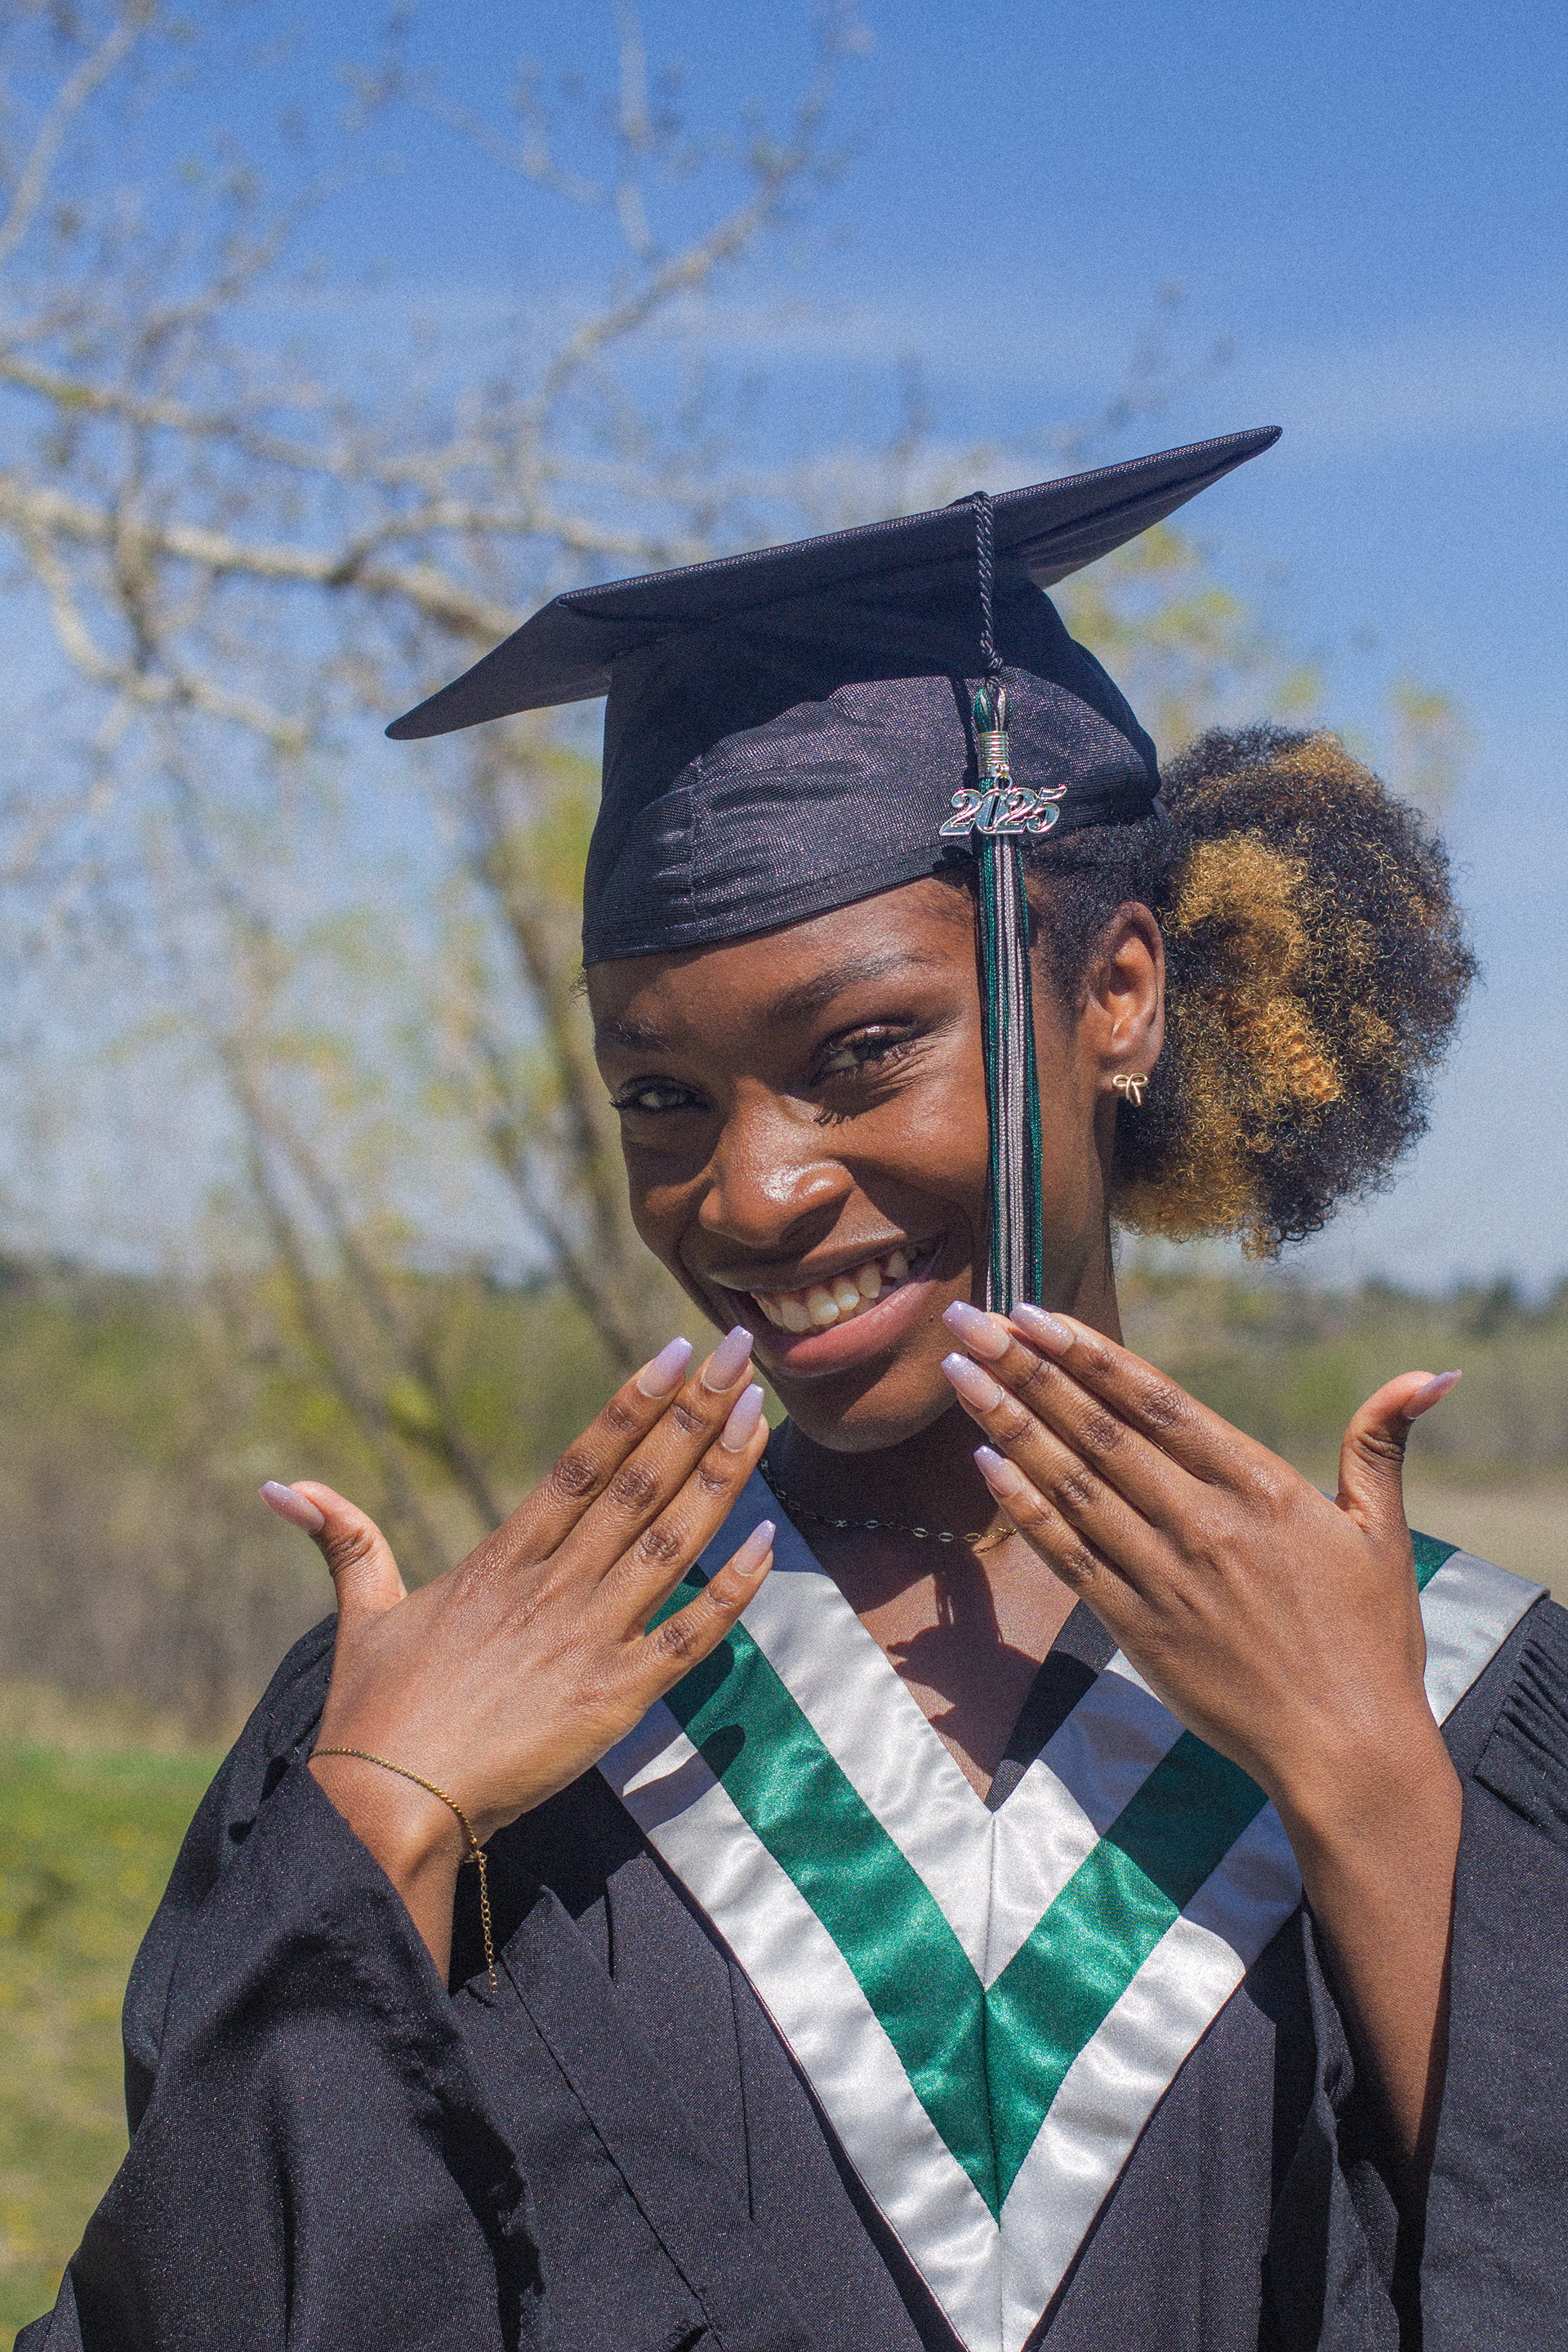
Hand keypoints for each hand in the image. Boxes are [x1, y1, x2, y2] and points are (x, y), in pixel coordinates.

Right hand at [261, 1325, 773, 1974]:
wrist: (389, 1807)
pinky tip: (768, 1541)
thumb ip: (345, 1539)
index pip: (582, 1462)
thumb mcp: (361, 1614)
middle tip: (743, 1355)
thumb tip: (281, 1487)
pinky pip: (689, 1636)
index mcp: (502, 1559)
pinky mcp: (615, 1699)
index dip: (633, 1403)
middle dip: (695, 1413)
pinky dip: (732, 1590)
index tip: (678, 1352)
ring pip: (670, 1541)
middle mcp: (553, 1586)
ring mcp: (589, 1639)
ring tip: (758, 1416)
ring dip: (720, 1476)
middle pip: (639, 1484)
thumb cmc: (373, 1716)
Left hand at [938, 1299, 1463, 2184]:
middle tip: (967, 1321)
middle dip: (1024, 1369)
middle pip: (1096, 1430)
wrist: (1347, 1751)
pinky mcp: (1137, 1628)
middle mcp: (1203, 1521)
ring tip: (959, 1375)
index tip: (1034, 1312)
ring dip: (1008, 1425)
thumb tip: (1435, 1372)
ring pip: (1070, 1484)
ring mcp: (1164, 1575)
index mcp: (1259, 1486)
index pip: (1154, 1402)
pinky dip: (1023, 1507)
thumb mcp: (1382, 1533)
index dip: (1088, 1353)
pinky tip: (983, 1465)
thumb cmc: (1370, 1642)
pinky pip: (1067, 1555)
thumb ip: (1382, 1443)